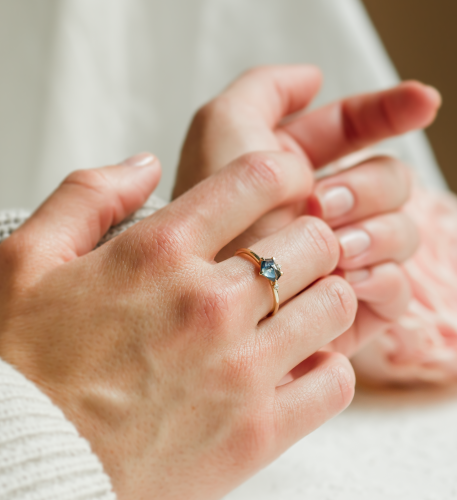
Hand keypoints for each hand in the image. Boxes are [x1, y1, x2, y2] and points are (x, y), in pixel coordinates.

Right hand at [0, 151, 356, 499]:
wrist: (31, 460)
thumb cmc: (26, 363)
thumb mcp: (26, 259)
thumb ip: (87, 194)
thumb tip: (146, 164)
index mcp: (158, 252)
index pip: (258, 179)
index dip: (285, 173)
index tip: (284, 188)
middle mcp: (207, 304)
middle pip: (313, 239)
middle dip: (309, 236)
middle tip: (289, 252)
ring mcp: (239, 370)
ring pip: (336, 303)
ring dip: (325, 295)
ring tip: (297, 306)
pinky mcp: (257, 432)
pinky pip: (335, 382)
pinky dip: (329, 365)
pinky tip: (299, 363)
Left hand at [174, 65, 439, 354]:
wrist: (203, 302)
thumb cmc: (204, 216)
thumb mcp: (223, 131)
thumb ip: (264, 90)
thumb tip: (315, 78)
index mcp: (295, 170)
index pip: (356, 131)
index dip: (391, 111)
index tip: (422, 103)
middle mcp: (322, 210)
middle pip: (391, 180)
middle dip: (366, 186)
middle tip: (321, 204)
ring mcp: (340, 257)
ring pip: (402, 230)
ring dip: (374, 231)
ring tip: (331, 244)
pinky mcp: (351, 307)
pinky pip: (398, 285)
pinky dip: (379, 277)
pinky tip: (344, 278)